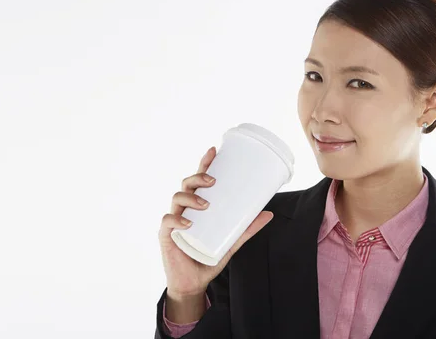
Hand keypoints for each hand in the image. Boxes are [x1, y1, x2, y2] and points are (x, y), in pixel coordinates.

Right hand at [158, 146, 273, 298]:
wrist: (193, 283)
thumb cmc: (208, 258)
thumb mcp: (232, 242)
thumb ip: (247, 229)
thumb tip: (269, 213)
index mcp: (196, 206)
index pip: (198, 181)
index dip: (204, 164)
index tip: (213, 151)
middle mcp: (183, 209)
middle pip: (186, 184)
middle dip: (198, 178)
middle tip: (213, 182)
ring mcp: (173, 221)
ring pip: (176, 198)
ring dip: (190, 197)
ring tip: (205, 204)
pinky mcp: (166, 235)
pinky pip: (168, 222)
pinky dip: (177, 219)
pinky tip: (188, 222)